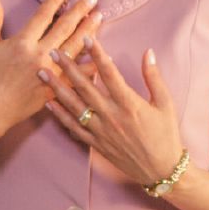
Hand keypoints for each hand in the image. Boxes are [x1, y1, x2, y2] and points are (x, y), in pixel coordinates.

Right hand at [0, 0, 101, 143]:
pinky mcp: (55, 88)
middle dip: (79, 11)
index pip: (43, 16)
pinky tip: (105, 55)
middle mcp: (39, 55)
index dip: (55, 1)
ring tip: (99, 17)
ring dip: (89, 31)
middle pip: (64, 28)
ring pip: (74, 48)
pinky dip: (91, 65)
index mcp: (22, 43)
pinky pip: (78, 75)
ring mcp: (50, 73)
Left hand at [42, 38, 181, 188]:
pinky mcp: (96, 143)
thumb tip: (148, 53)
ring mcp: (101, 131)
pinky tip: (49, 103)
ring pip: (73, 106)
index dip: (97, 55)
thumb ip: (154, 77)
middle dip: (67, 67)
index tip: (87, 39)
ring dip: (56, 88)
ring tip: (42, 73)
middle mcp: (111, 116)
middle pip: (85, 87)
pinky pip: (73, 128)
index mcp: (129, 104)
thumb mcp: (166, 104)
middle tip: (53, 52)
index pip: (110, 73)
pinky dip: (60, 116)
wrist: (161, 170)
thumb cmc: (166, 135)